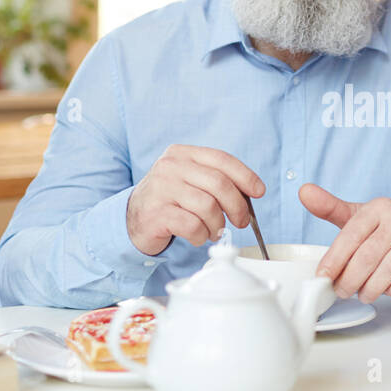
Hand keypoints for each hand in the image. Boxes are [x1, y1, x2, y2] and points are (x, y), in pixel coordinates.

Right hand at [126, 145, 264, 255]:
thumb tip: (251, 193)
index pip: (221, 159)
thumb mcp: (189, 181)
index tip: (258, 191)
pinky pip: (193, 226)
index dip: (245, 176)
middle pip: (219, 184)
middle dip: (237, 206)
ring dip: (217, 224)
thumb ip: (215, 181)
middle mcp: (170, 167)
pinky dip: (201, 235)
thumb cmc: (169, 201)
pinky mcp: (156, 214)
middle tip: (241, 221)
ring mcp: (161, 189)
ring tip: (212, 230)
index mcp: (182, 153)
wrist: (131, 219)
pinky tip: (197, 236)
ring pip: (208, 206)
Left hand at [299, 184, 390, 302]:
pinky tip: (388, 288)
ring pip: (386, 272)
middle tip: (342, 291)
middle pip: (367, 257)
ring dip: (370, 289)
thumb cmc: (384, 231)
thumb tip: (304, 191)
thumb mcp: (358, 217)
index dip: (334, 260)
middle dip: (349, 280)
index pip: (350, 236)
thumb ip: (330, 207)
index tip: (322, 278)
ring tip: (363, 293)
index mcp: (379, 207)